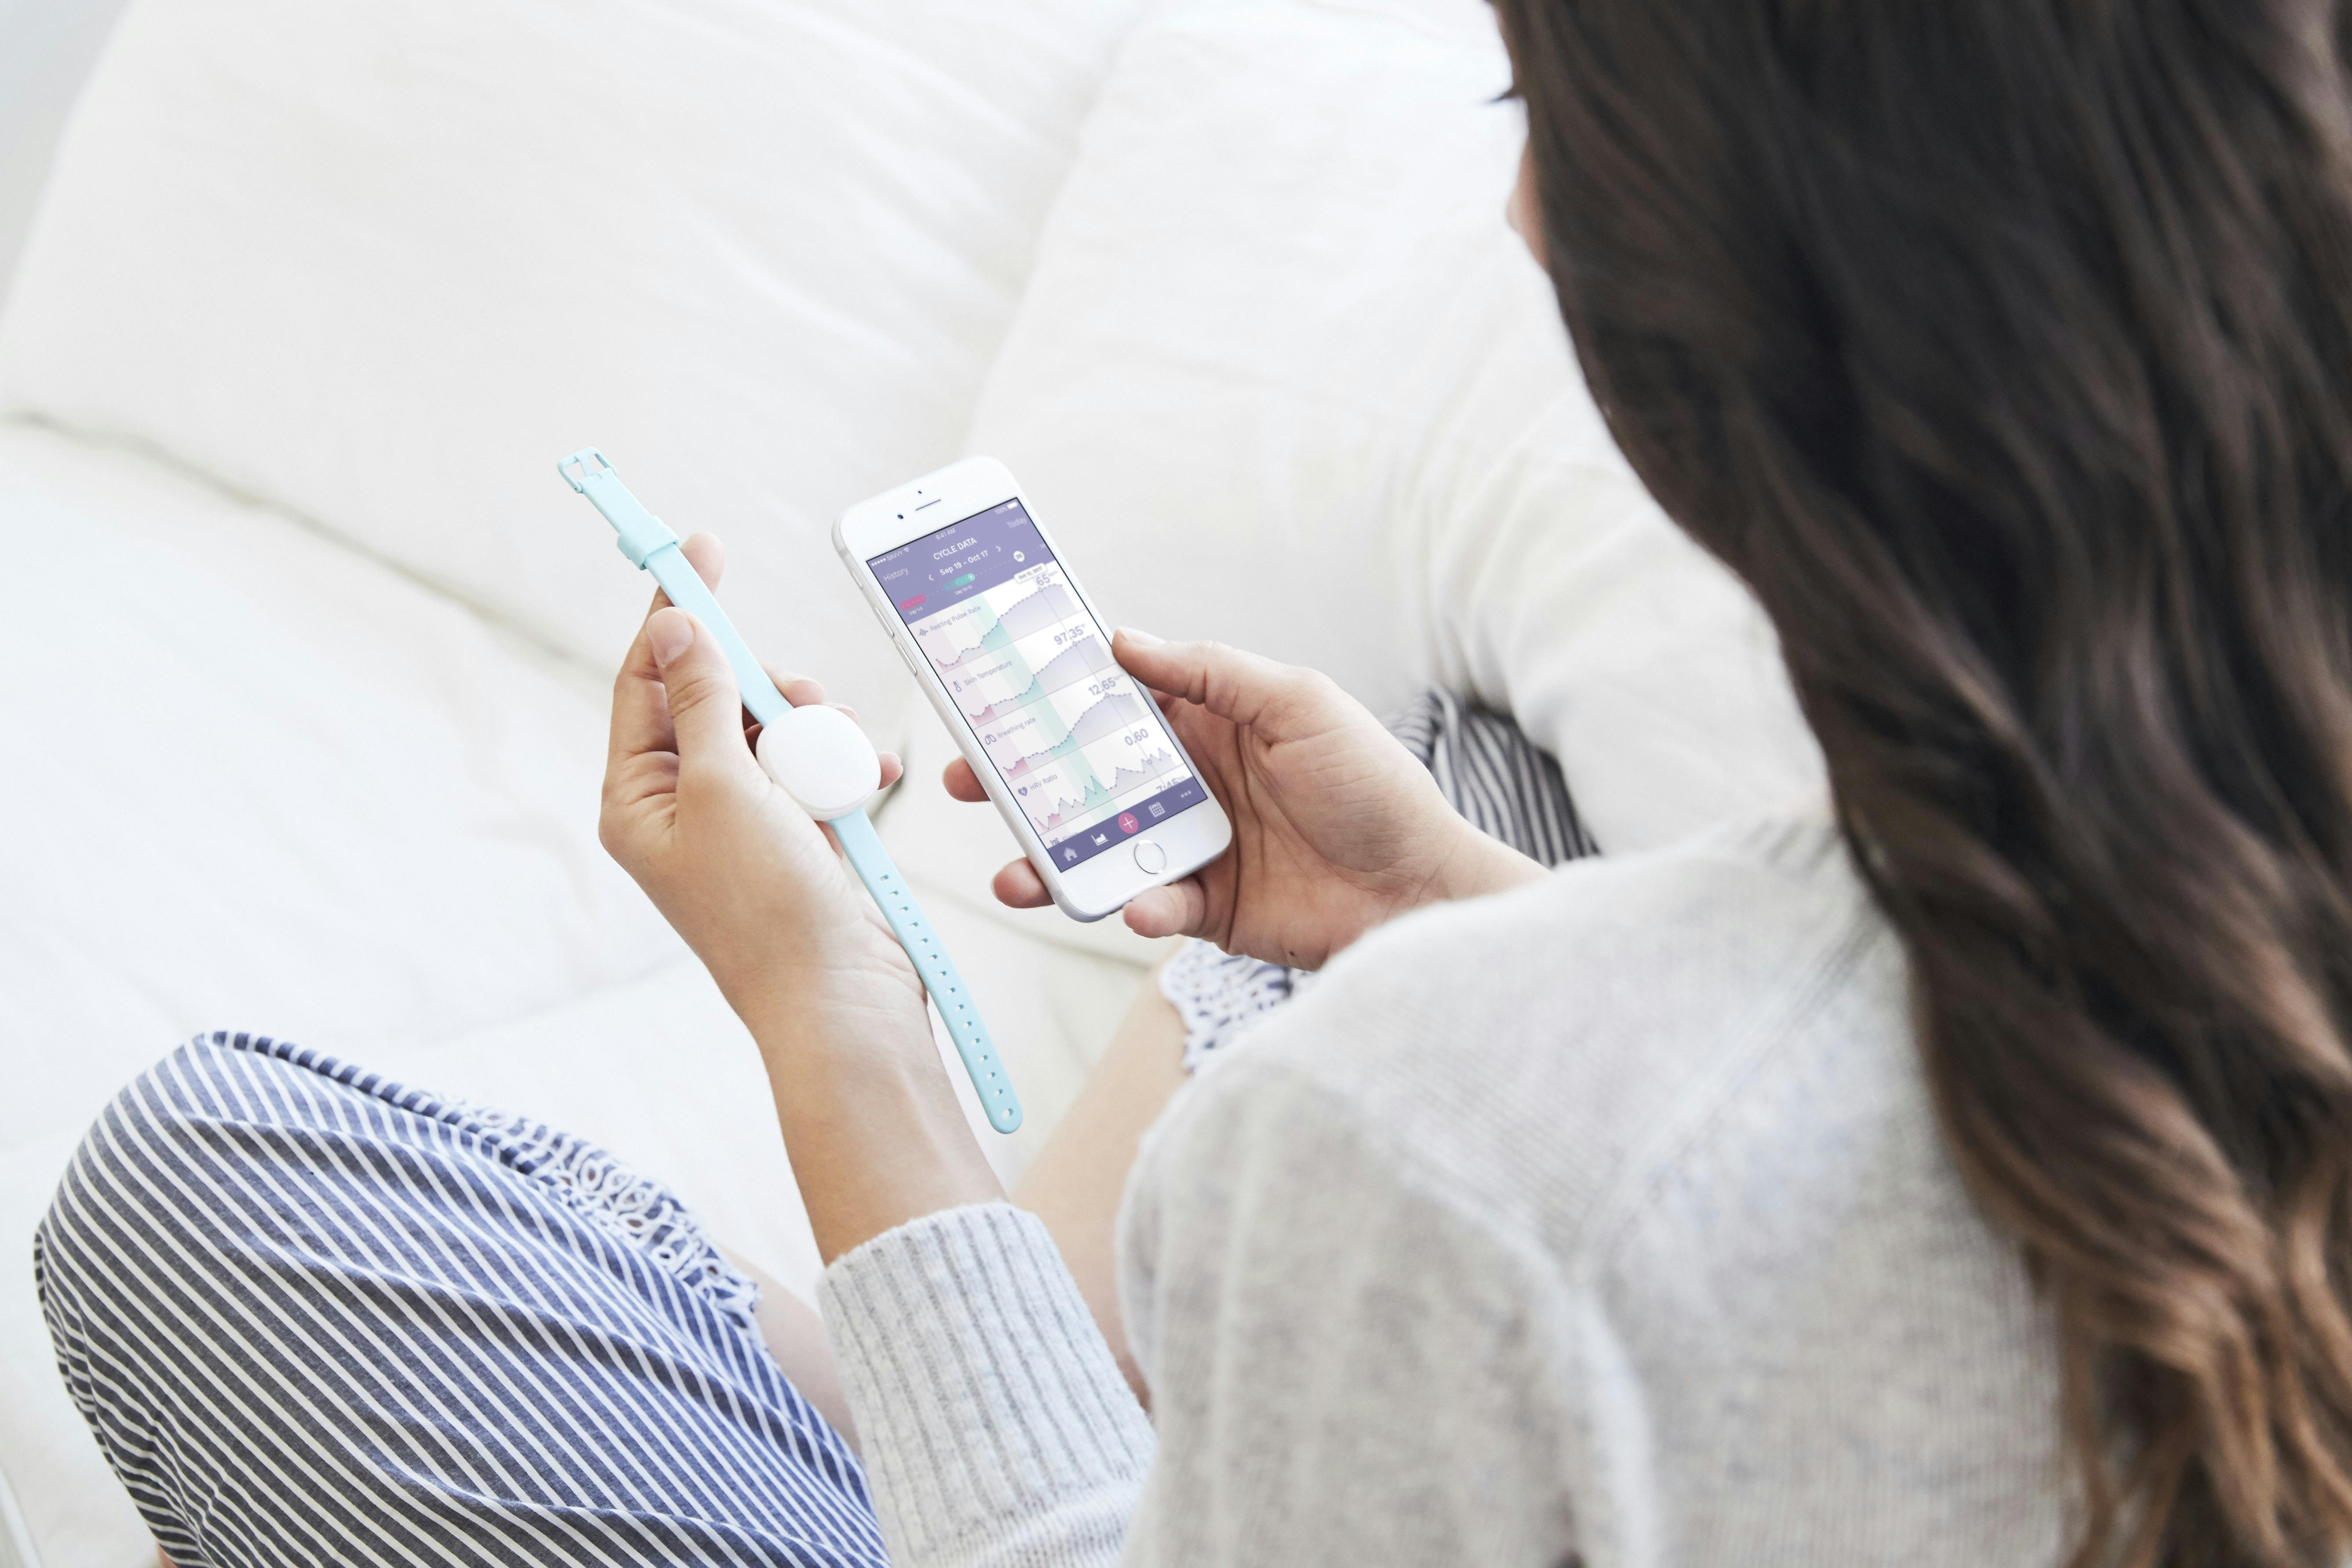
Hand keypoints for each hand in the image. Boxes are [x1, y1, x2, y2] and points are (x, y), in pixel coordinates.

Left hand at [599, 532, 915, 1024]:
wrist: (841, 1002)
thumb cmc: (769, 911)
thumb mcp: (725, 788)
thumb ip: (703, 700)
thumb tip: (676, 626)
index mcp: (639, 799)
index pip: (646, 680)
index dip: (675, 613)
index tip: (700, 551)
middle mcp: (684, 809)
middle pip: (722, 699)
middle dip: (773, 693)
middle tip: (806, 707)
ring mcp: (744, 827)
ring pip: (779, 733)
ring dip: (818, 737)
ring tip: (845, 768)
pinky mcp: (798, 841)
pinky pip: (817, 774)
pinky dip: (845, 773)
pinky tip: (871, 784)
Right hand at [948, 632, 1545, 969]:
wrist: (1421, 888)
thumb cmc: (1375, 785)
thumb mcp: (1299, 703)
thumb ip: (1211, 671)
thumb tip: (1123, 641)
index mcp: (1208, 723)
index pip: (1114, 699)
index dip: (1055, 691)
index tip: (994, 682)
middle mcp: (1189, 783)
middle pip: (1085, 776)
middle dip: (1022, 779)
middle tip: (970, 778)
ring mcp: (1191, 847)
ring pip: (1099, 848)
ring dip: (1052, 859)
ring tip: (1016, 872)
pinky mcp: (1205, 909)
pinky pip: (1151, 907)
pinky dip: (1136, 908)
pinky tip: (1137, 905)